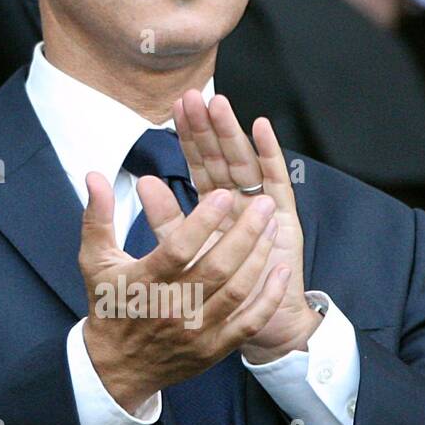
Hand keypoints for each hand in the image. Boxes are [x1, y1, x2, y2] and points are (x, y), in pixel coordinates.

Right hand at [78, 173, 289, 412]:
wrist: (118, 367)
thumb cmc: (110, 305)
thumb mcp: (96, 261)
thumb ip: (98, 217)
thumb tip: (94, 176)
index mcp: (143, 284)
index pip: (177, 249)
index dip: (202, 222)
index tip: (224, 195)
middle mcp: (171, 308)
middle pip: (216, 267)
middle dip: (245, 232)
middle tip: (263, 204)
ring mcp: (195, 331)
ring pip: (236, 291)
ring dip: (258, 257)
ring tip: (272, 226)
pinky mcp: (213, 348)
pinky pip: (248, 322)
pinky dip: (268, 298)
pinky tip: (281, 272)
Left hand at [173, 90, 321, 363]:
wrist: (257, 328)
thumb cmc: (215, 295)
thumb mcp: (181, 254)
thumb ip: (165, 218)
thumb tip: (141, 181)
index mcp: (213, 210)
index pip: (199, 164)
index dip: (189, 137)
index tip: (175, 107)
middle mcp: (238, 203)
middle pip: (221, 157)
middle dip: (207, 127)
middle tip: (193, 96)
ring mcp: (262, 207)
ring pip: (244, 162)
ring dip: (232, 132)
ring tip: (218, 104)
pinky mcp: (283, 217)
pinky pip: (275, 180)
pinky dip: (268, 153)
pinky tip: (260, 127)